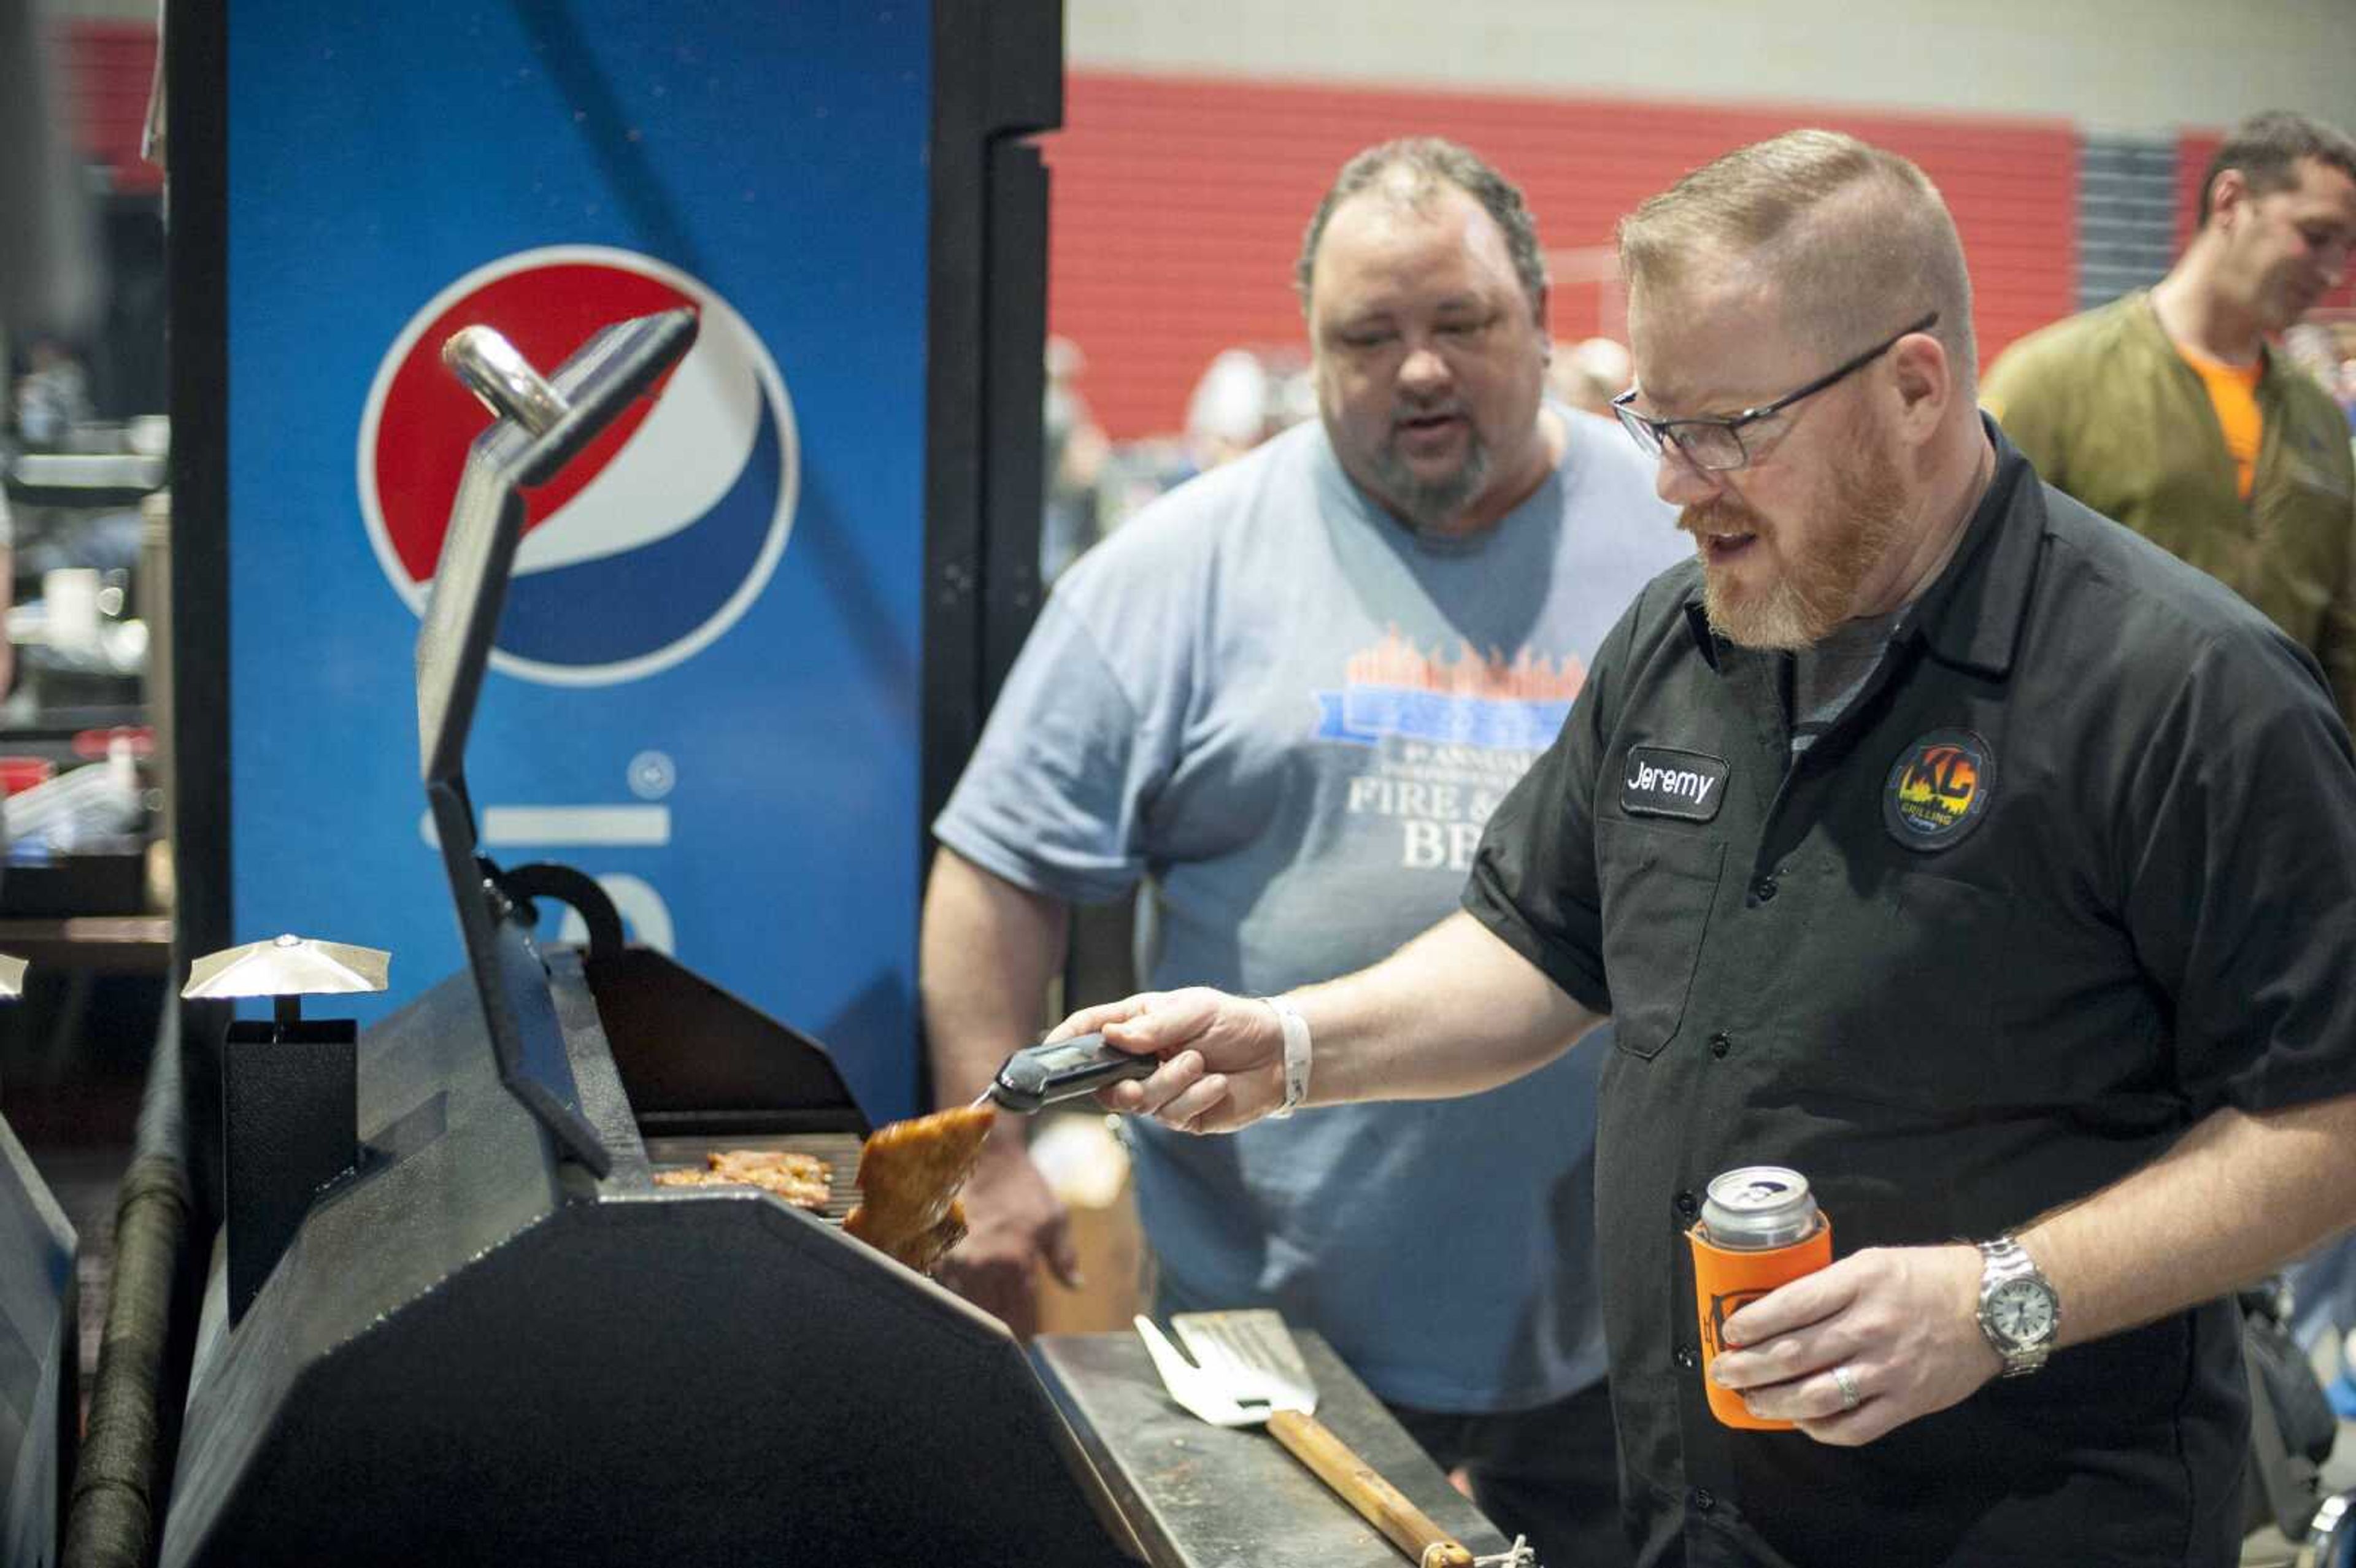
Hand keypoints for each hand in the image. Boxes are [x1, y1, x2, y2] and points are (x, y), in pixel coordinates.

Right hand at [933, 1140, 1077, 1337]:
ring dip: (973, 1312)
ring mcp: (954, 1260)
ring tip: (982, 1315)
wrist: (985, 1156)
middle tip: (1003, 1334)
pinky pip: (942, 1286)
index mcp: (1014, 1263)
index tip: (1024, 1345)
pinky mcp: (935, 1250)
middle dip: (996, 1327)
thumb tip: (1077, 1286)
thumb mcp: (1054, 1219)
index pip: (1017, 1316)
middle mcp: (981, 1267)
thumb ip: (1065, 1258)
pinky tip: (962, 1292)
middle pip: (986, 1317)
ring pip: (961, 1305)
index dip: (1020, 1333)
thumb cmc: (1023, 1187)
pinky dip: (952, 1294)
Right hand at [1045, 987, 1284, 1133]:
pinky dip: (1195, 1097)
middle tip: (1142, 1076)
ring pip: (1139, 1103)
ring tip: (1200, 1063)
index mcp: (1136, 1027)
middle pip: (1103, 1082)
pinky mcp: (1182, 1116)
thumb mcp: (1193, 1010)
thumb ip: (1153, 1027)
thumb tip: (1110, 1036)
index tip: (1048, 1049)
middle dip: (1120, 1083)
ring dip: (1171, 1083)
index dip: (1064, 1041)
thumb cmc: (1232, 1022)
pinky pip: (1172, 1115)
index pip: (1089, 1032)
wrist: (1277, 1054)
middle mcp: (1140, 1062)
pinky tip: (1217, 1083)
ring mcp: (1159, 1092)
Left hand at [1707, 1243, 2001, 1443]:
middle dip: (1748, 1368)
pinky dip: (1821, 1429)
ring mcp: (1888, 1369)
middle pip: (1794, 1354)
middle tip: (1723, 1373)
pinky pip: (1854, 1427)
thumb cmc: (1929, 1277)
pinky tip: (1802, 1421)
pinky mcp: (1907, 1402)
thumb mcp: (1873, 1262)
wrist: (1997, 1306)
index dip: (1752, 1324)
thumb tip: (1778, 1310)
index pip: (1790, 1305)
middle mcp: (1869, 1326)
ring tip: (1751, 1402)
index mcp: (1858, 1282)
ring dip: (1774, 1403)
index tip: (1728, 1333)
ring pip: (1816, 1396)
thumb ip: (1830, 1285)